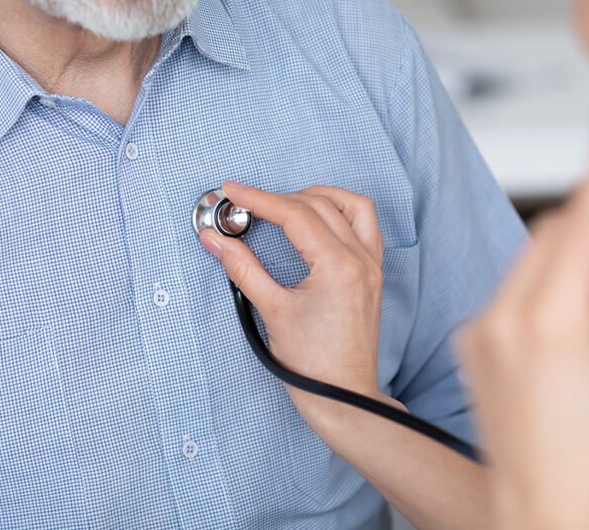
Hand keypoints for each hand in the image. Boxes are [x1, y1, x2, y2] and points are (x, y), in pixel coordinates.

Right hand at [198, 182, 398, 425]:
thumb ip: (242, 268)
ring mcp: (372, 267)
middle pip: (319, 205)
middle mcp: (361, 260)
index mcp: (338, 267)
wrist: (343, 397)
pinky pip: (366, 227)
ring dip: (320, 197)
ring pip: (354, 207)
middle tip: (247, 205)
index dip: (259, 199)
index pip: (295, 215)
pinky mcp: (372, 276)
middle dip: (280, 198)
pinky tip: (318, 222)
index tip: (233, 191)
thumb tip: (216, 239)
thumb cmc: (312, 364)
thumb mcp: (272, 311)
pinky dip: (341, 214)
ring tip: (286, 204)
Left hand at [457, 94, 588, 529]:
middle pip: (554, 229)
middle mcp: (507, 314)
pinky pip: (505, 287)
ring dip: (562, 257)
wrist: (545, 498)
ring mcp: (481, 326)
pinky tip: (554, 327)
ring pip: (527, 256)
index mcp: (558, 316)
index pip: (588, 214)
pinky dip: (534, 287)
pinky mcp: (468, 338)